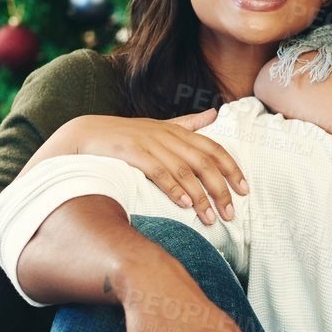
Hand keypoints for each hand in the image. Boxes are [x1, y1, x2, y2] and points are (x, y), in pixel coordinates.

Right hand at [73, 111, 246, 224]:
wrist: (86, 134)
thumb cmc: (125, 135)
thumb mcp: (159, 126)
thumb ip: (187, 123)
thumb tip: (214, 113)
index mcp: (177, 131)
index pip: (213, 148)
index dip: (232, 168)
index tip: (245, 190)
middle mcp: (167, 136)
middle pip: (204, 163)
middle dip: (221, 189)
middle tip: (231, 213)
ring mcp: (150, 144)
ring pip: (184, 171)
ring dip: (200, 197)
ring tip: (210, 218)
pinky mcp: (133, 154)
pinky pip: (158, 173)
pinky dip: (173, 189)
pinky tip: (184, 205)